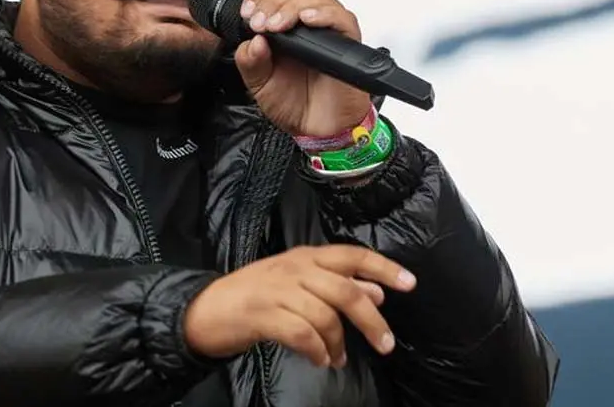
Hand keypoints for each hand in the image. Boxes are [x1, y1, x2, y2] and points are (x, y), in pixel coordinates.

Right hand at [182, 244, 416, 367]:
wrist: (204, 309)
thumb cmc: (253, 297)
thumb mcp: (295, 283)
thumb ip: (334, 285)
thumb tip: (376, 292)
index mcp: (304, 256)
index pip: (351, 255)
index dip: (383, 267)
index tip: (409, 284)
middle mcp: (294, 268)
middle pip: (346, 290)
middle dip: (371, 320)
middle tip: (385, 345)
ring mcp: (277, 289)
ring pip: (326, 315)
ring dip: (338, 343)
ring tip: (336, 359)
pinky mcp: (263, 313)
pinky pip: (302, 333)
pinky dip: (316, 350)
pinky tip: (318, 360)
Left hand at [234, 0, 374, 136]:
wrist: (317, 129)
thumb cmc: (292, 102)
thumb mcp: (258, 83)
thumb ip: (249, 61)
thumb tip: (251, 41)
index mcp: (284, 21)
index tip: (247, 12)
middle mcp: (307, 19)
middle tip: (260, 23)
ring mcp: (328, 27)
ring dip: (292, 5)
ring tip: (277, 27)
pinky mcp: (348, 40)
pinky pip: (341, 16)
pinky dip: (323, 13)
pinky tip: (307, 20)